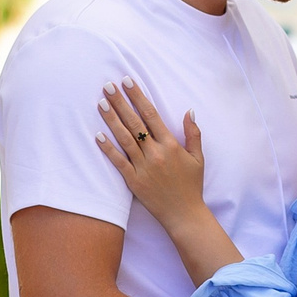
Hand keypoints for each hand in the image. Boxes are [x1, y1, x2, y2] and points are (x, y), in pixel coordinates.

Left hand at [96, 79, 207, 226]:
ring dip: (112, 120)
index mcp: (171, 145)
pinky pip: (119, 162)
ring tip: (101, 103)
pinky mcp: (134, 181)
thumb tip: (189, 111)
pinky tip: (98, 136)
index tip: (128, 82)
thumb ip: (193, 133)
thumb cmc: (191, 186)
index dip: (138, 97)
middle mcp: (156, 153)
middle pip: (134, 122)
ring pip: (124, 139)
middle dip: (120, 102)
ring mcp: (144, 167)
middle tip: (108, 86)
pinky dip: (108, 149)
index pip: (151, 115)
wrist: (184, 214)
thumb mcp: (198, 158)